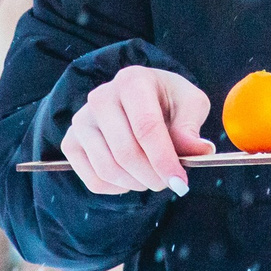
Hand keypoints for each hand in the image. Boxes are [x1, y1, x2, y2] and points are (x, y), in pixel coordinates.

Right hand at [58, 66, 211, 195]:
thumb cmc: (168, 100)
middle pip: (125, 152)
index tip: (180, 182)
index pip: (145, 127)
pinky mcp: (71, 142)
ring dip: (136, 184)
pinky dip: (117, 189)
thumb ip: (191, 127)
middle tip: (170, 183)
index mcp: (132, 81)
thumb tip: (198, 151)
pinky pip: (93, 180)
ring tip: (153, 178)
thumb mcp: (190, 104)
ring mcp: (82, 120)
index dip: (164, 159)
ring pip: (108, 169)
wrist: (140, 98)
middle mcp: (100, 97)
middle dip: (152, 176)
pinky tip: (132, 178)